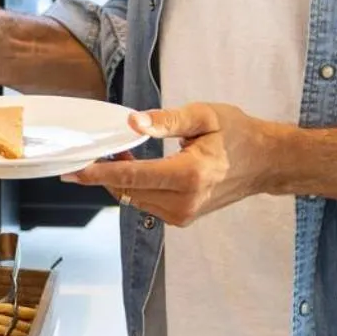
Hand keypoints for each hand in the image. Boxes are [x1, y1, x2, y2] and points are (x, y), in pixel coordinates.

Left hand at [60, 103, 278, 225]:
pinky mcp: (183, 219)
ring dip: (121, 180)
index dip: (98, 173)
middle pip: (128, 191)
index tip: (72, 170)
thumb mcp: (204, 116)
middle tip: (98, 147)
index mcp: (189, 176)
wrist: (264, 163)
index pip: (132, 177)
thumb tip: (131, 123)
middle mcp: (185, 202)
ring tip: (121, 152)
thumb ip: (166, 120)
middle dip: (106, 172)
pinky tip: (137, 167)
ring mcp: (184, 215)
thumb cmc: (236, 133)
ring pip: (135, 199)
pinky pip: (147, 203)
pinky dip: (136, 187)